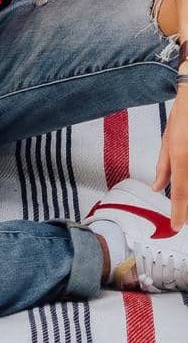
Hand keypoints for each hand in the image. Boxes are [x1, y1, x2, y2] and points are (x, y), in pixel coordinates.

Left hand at [153, 88, 187, 229]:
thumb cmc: (183, 116)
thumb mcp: (168, 140)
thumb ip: (163, 167)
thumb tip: (158, 187)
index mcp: (181, 157)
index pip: (181, 194)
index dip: (179, 214)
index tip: (177, 226)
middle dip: (187, 207)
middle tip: (182, 216)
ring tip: (184, 203)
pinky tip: (186, 185)